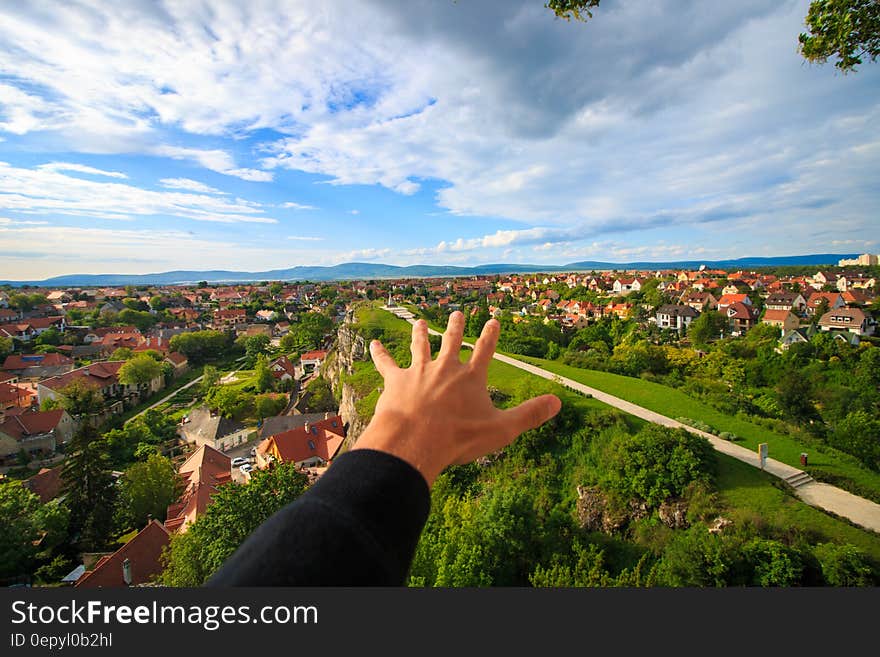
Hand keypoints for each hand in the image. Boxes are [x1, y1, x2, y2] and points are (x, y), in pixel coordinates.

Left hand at [352, 311, 561, 485]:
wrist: (415, 441)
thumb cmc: (458, 438)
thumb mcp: (501, 429)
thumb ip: (530, 414)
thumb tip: (558, 402)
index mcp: (471, 377)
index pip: (485, 350)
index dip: (491, 335)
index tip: (493, 320)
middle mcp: (445, 368)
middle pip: (452, 341)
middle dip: (456, 327)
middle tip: (457, 313)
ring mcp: (419, 371)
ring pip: (420, 346)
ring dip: (421, 334)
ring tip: (420, 322)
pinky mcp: (396, 380)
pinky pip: (387, 363)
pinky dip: (380, 353)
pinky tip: (373, 344)